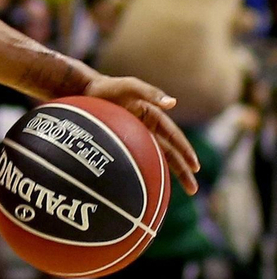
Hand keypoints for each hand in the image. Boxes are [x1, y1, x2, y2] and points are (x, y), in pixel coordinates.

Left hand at [83, 75, 200, 193]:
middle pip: (169, 153)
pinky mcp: (121, 141)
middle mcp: (148, 128)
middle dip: (183, 170)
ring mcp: (135, 136)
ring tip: (174, 193)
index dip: (186, 152)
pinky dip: (143, 171)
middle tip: (194, 189)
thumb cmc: (108, 87)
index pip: (174, 138)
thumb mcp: (130, 86)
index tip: (195, 167)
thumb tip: (173, 103)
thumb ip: (150, 93)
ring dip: (166, 175)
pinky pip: (136, 158)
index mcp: (154, 116)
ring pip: (155, 158)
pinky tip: (144, 186)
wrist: (83, 91)